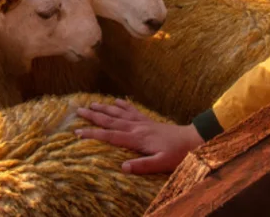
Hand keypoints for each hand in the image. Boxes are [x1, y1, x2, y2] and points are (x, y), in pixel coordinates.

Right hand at [75, 99, 203, 173]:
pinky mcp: (148, 121)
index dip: (92, 134)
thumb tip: (122, 167)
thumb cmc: (177, 154)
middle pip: (110, 120)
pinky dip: (122, 105)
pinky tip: (116, 101)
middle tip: (78, 110)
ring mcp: (142, 122)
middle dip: (93, 115)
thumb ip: (142, 165)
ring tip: (91, 103)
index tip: (77, 132)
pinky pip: (132, 110)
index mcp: (136, 138)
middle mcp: (137, 127)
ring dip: (104, 108)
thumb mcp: (161, 163)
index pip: (110, 135)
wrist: (192, 140)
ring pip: (119, 113)